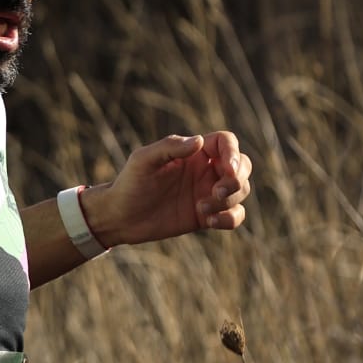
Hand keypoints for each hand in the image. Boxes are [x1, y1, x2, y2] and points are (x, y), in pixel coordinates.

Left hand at [88, 130, 252, 247]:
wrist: (120, 217)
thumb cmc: (129, 183)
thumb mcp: (144, 160)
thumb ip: (170, 147)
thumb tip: (199, 141)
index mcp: (193, 152)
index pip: (226, 142)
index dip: (233, 152)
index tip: (228, 169)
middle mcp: (205, 170)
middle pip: (243, 165)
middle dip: (238, 179)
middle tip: (217, 191)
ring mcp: (208, 193)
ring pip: (242, 191)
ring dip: (230, 201)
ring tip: (202, 209)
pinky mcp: (208, 216)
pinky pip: (235, 215)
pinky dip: (230, 219)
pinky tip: (208, 221)